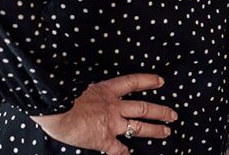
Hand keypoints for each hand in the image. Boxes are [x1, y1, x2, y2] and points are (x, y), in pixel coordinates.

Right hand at [31, 74, 176, 154]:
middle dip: (160, 111)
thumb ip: (87, 93)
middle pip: (143, 107)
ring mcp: (111, 123)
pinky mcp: (104, 139)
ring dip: (154, 130)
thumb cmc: (60, 98)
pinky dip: (124, 153)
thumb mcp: (77, 88)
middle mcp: (113, 106)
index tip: (161, 81)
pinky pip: (118, 148)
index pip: (132, 82)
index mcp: (105, 90)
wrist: (56, 110)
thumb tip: (84, 94)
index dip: (148, 81)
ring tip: (166, 132)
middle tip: (173, 115)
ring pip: (139, 126)